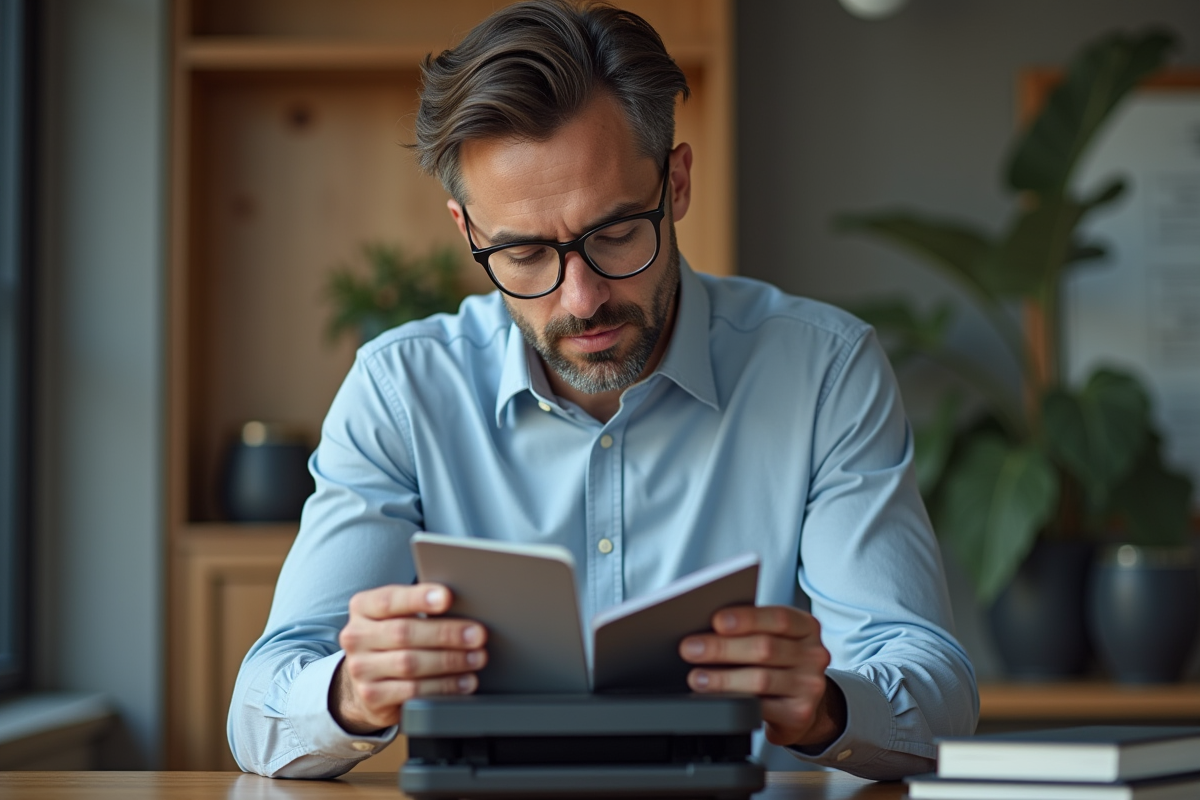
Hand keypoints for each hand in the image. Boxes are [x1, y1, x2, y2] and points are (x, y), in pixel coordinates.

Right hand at [330, 583, 486, 733]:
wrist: (365, 681)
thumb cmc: (392, 638)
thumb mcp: (396, 615)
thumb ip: (419, 605)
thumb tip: (464, 603)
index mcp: (362, 607)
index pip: (389, 600)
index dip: (419, 598)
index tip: (447, 598)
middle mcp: (356, 636)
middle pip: (404, 633)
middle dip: (446, 633)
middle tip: (477, 635)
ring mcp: (361, 669)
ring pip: (410, 664)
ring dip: (450, 661)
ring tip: (477, 658)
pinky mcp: (372, 697)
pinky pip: (413, 692)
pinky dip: (444, 686)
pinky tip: (464, 682)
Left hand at [679, 605, 845, 748]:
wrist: (803, 704)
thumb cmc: (778, 663)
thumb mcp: (774, 639)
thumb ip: (750, 630)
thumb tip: (707, 628)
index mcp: (806, 628)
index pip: (779, 618)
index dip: (746, 618)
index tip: (716, 621)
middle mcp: (813, 655)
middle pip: (765, 648)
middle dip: (722, 648)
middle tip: (690, 649)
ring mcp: (809, 686)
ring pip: (761, 679)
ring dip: (723, 678)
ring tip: (696, 678)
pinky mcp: (800, 714)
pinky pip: (762, 709)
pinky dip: (734, 702)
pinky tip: (715, 699)